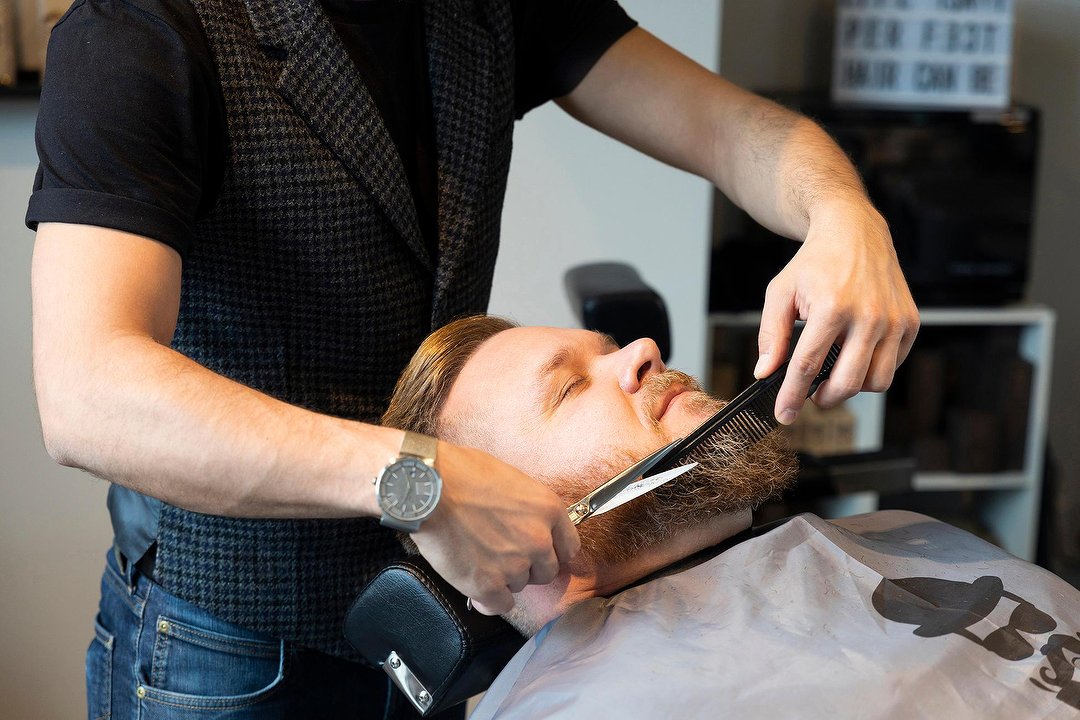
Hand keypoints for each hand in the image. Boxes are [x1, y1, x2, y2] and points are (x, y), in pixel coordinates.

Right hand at [411, 442, 580, 614]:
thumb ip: (528, 509)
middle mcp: (538, 540)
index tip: (539, 552)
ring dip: (503, 578)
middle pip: (546, 572)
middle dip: (528, 567)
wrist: (430, 487)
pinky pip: (499, 605)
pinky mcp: (487, 585)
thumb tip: (526, 524)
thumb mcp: (512, 480)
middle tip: (503, 554)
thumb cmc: (463, 474)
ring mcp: (514, 565)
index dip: (551, 551)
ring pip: (519, 586)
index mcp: (549, 510)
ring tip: (478, 557)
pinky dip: (488, 598)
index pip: (568, 547)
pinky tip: (475, 583)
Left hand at [755, 199, 919, 422]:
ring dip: (852, 388)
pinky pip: (893, 366)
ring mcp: (894, 320)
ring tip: (834, 375)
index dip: (793, 396)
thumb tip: (765, 372)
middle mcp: (868, 315)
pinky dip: (873, 371)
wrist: (854, 232)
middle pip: (846, 383)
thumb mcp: (780, 292)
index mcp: (832, 307)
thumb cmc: (815, 262)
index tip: (784, 415)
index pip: (808, 366)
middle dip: (824, 399)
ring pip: (876, 382)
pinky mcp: (910, 322)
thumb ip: (771, 334)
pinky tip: (855, 357)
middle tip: (811, 396)